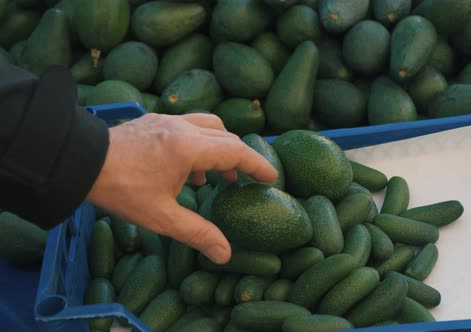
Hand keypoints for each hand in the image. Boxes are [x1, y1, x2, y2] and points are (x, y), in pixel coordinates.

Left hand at [86, 113, 277, 263]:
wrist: (79, 162)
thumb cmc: (121, 189)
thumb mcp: (161, 217)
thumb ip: (197, 233)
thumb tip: (225, 254)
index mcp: (190, 148)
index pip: (236, 153)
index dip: (257, 165)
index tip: (271, 177)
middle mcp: (184, 128)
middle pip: (227, 137)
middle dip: (241, 159)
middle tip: (247, 180)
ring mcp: (168, 120)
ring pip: (210, 126)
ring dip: (220, 148)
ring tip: (216, 176)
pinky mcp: (155, 119)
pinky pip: (190, 125)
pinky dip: (200, 143)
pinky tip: (187, 167)